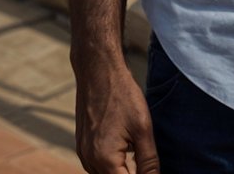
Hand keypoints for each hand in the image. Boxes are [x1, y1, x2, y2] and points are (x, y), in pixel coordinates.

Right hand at [72, 57, 159, 173]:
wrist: (98, 70)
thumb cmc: (122, 94)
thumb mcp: (143, 128)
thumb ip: (148, 161)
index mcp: (104, 160)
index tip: (151, 171)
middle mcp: (89, 161)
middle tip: (146, 164)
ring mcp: (83, 154)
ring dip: (121, 173)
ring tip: (137, 159)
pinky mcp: (82, 146)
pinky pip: (97, 167)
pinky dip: (111, 167)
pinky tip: (124, 156)